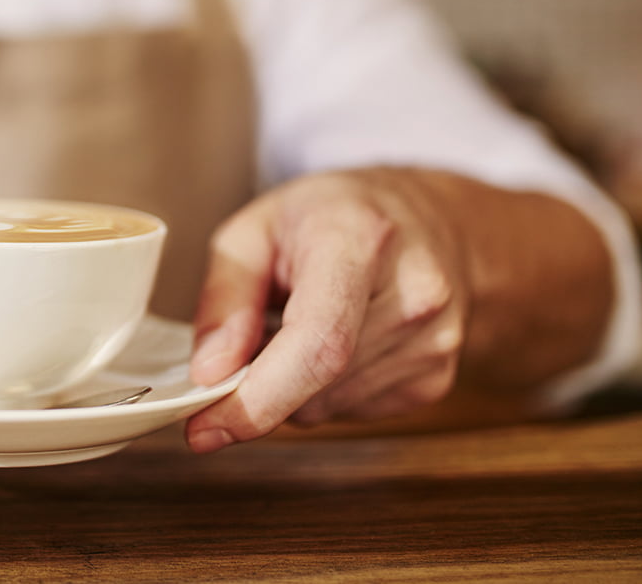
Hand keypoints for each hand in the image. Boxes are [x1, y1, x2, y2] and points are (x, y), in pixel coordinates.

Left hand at [184, 169, 468, 452]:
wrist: (433, 219)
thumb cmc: (334, 215)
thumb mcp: (254, 229)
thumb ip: (224, 298)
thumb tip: (209, 373)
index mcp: (362, 241)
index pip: (319, 343)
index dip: (257, 398)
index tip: (205, 426)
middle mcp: (414, 294)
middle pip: (314, 384)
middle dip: (256, 385)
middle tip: (245, 342)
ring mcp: (434, 343)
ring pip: (325, 408)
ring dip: (290, 386)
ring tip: (300, 324)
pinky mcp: (436, 379)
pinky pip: (350, 412)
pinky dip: (321, 391)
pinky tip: (334, 343)